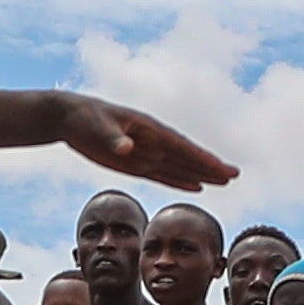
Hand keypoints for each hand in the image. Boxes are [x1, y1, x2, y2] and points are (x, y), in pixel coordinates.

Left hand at [63, 99, 243, 196]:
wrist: (69, 117)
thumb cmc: (84, 118)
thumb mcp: (96, 128)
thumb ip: (112, 139)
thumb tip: (126, 148)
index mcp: (148, 129)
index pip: (181, 147)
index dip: (202, 159)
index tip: (222, 167)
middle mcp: (152, 141)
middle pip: (187, 157)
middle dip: (210, 167)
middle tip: (235, 176)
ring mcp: (145, 152)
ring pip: (179, 167)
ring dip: (200, 175)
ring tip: (224, 182)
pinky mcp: (134, 163)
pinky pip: (162, 174)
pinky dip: (180, 181)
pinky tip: (196, 187)